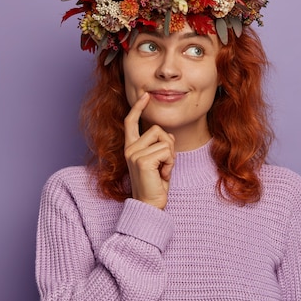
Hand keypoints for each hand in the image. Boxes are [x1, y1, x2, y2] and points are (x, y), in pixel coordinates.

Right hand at [124, 93, 174, 209]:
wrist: (150, 204)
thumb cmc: (155, 184)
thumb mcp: (159, 161)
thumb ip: (160, 146)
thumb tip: (169, 135)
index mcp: (131, 147)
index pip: (131, 122)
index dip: (137, 107)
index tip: (145, 95)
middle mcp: (129, 148)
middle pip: (158, 129)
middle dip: (169, 146)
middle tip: (164, 165)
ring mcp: (134, 154)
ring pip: (165, 140)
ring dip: (170, 156)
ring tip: (162, 171)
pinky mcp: (142, 161)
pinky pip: (167, 152)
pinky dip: (170, 164)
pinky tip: (162, 175)